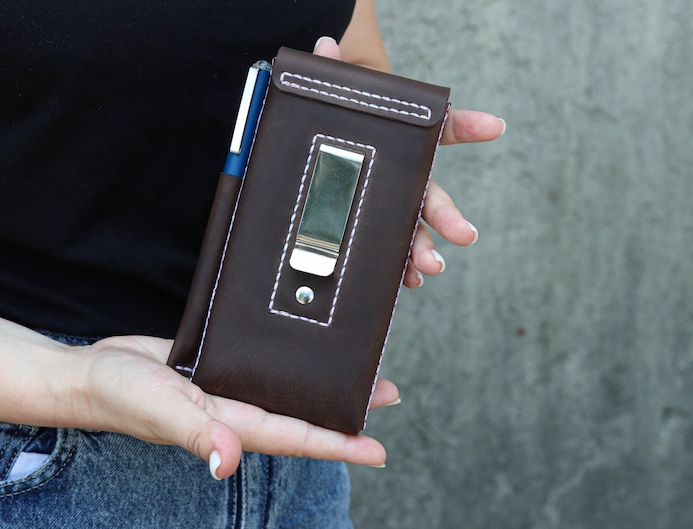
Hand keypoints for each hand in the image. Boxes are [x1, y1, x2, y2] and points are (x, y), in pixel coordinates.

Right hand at [65, 335, 399, 479]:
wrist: (88, 372)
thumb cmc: (118, 396)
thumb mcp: (159, 412)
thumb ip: (196, 435)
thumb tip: (228, 463)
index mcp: (230, 424)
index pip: (296, 438)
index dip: (339, 445)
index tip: (379, 448)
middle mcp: (235, 411)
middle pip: (301, 415)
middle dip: (345, 412)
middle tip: (388, 393)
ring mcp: (225, 389)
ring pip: (284, 390)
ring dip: (319, 385)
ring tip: (355, 371)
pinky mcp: (213, 366)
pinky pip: (258, 367)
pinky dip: (285, 363)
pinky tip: (300, 351)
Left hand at [313, 37, 505, 286]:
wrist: (319, 150)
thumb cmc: (336, 123)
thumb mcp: (332, 98)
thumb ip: (333, 74)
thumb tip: (323, 47)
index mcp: (402, 141)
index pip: (440, 128)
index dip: (467, 125)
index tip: (495, 127)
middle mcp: (404, 175)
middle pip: (431, 194)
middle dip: (448, 215)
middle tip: (465, 234)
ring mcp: (390, 204)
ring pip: (414, 228)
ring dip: (424, 249)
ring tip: (431, 268)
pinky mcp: (373, 227)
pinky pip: (391, 250)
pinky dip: (401, 267)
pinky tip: (408, 281)